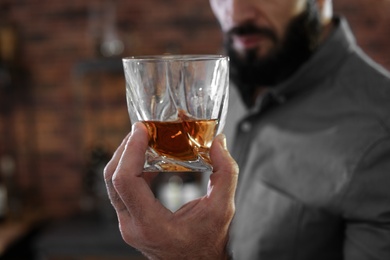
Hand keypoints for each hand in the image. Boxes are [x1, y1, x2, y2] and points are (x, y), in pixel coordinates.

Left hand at [104, 122, 238, 259]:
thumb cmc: (208, 244)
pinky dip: (132, 169)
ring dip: (126, 157)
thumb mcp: (223, 209)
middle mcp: (131, 226)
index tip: (141, 130)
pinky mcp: (130, 220)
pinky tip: (149, 158)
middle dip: (125, 149)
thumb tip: (219, 143)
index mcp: (151, 224)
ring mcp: (127, 224)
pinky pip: (122, 189)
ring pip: (113, 183)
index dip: (131, 151)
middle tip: (141, 129)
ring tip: (144, 139)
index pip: (125, 181)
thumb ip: (225, 174)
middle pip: (112, 179)